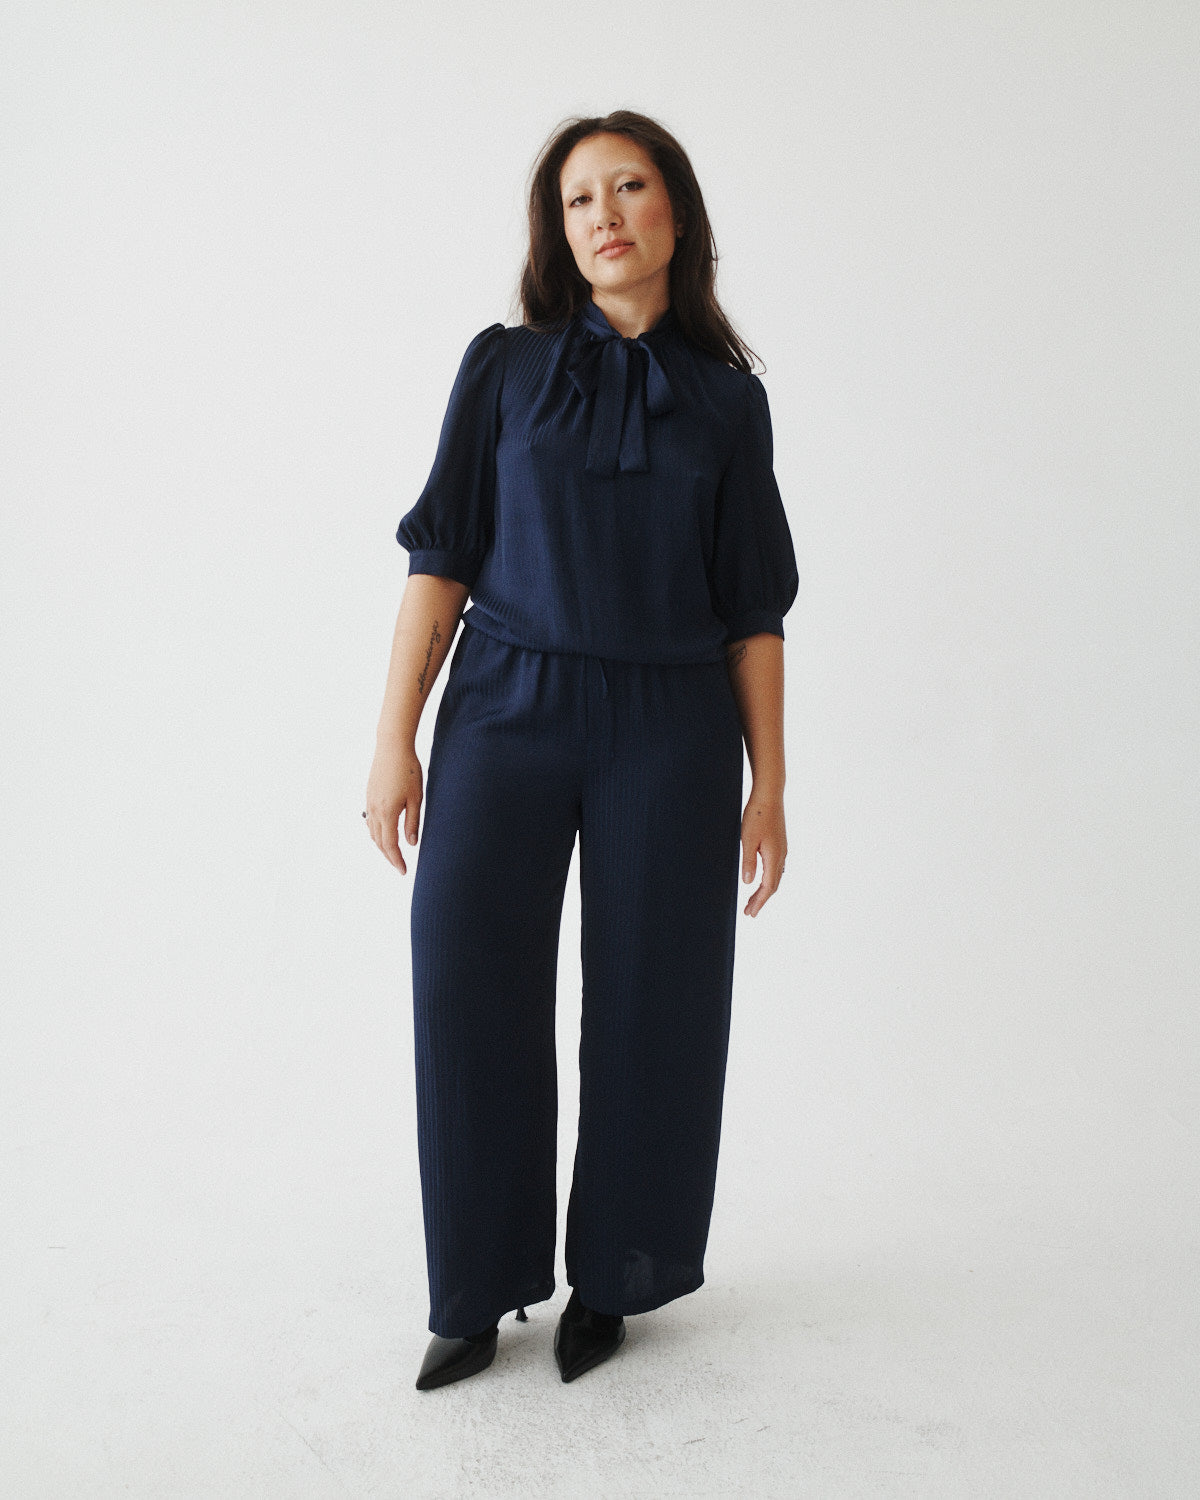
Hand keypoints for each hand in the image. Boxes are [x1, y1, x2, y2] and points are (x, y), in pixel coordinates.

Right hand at [364, 736, 423, 873]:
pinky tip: (384, 834)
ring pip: (372, 832)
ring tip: (393, 853)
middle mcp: (374, 810)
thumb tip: (411, 844)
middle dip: (389, 856)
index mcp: (387, 812)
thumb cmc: (409, 770)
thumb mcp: (416, 798)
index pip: (390, 844)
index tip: (403, 871)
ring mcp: (369, 803)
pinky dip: (376, 833)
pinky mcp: (369, 796)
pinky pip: (370, 821)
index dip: (396, 860)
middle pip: (379, 842)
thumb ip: (412, 822)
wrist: (392, 747)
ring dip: (382, 845)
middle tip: (400, 866)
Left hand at [740, 789, 785, 916]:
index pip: (768, 887)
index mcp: (774, 856)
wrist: (769, 795)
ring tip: (754, 899)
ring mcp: (782, 849)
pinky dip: (769, 878)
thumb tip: (748, 882)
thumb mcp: (747, 839)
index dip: (759, 901)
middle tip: (750, 912)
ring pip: (775, 876)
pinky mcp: (779, 843)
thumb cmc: (757, 815)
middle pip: (773, 885)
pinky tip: (763, 878)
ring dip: (765, 890)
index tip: (750, 913)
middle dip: (761, 900)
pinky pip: (776, 868)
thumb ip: (748, 862)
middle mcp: (781, 855)